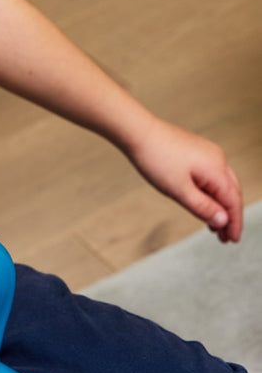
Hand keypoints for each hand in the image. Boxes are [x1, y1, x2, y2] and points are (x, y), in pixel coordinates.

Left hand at [124, 117, 242, 242]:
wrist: (138, 132)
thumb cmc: (155, 159)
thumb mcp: (179, 191)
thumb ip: (203, 207)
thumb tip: (223, 220)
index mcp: (216, 169)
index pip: (233, 201)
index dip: (235, 223)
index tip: (232, 240)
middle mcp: (218, 159)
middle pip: (232, 193)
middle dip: (229, 216)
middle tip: (224, 237)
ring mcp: (209, 153)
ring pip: (222, 184)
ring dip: (220, 205)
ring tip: (212, 225)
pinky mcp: (198, 151)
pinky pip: (212, 175)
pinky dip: (211, 192)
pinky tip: (203, 202)